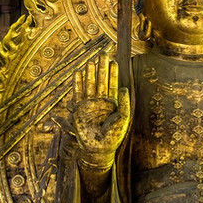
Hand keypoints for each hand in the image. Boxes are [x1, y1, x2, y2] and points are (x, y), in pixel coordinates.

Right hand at [70, 53, 130, 169]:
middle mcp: (101, 102)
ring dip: (90, 73)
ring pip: (90, 84)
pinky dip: (77, 83)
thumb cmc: (113, 136)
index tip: (114, 60)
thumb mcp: (123, 118)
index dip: (113, 72)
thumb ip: (124, 102)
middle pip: (101, 80)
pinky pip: (78, 93)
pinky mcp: (79, 109)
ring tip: (91, 61)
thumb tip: (125, 87)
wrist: (99, 148)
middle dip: (102, 68)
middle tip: (102, 54)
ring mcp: (89, 105)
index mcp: (113, 103)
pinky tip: (78, 72)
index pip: (113, 84)